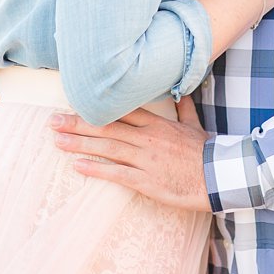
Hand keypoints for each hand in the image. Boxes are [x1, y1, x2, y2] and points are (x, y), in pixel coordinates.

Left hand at [51, 97, 212, 210]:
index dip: (95, 108)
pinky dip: (97, 169)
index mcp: (157, 123)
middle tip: (52, 121)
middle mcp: (148, 137)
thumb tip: (183, 93)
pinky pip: (117, 173)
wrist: (221, 176)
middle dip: (77, 124)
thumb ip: (185, 109)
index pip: (120, 111)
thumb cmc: (207, 152)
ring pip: (108, 148)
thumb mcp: (196, 126)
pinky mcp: (147, 180)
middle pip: (107, 127)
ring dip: (80, 144)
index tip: (73, 104)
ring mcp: (146, 158)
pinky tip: (77, 166)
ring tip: (57, 141)